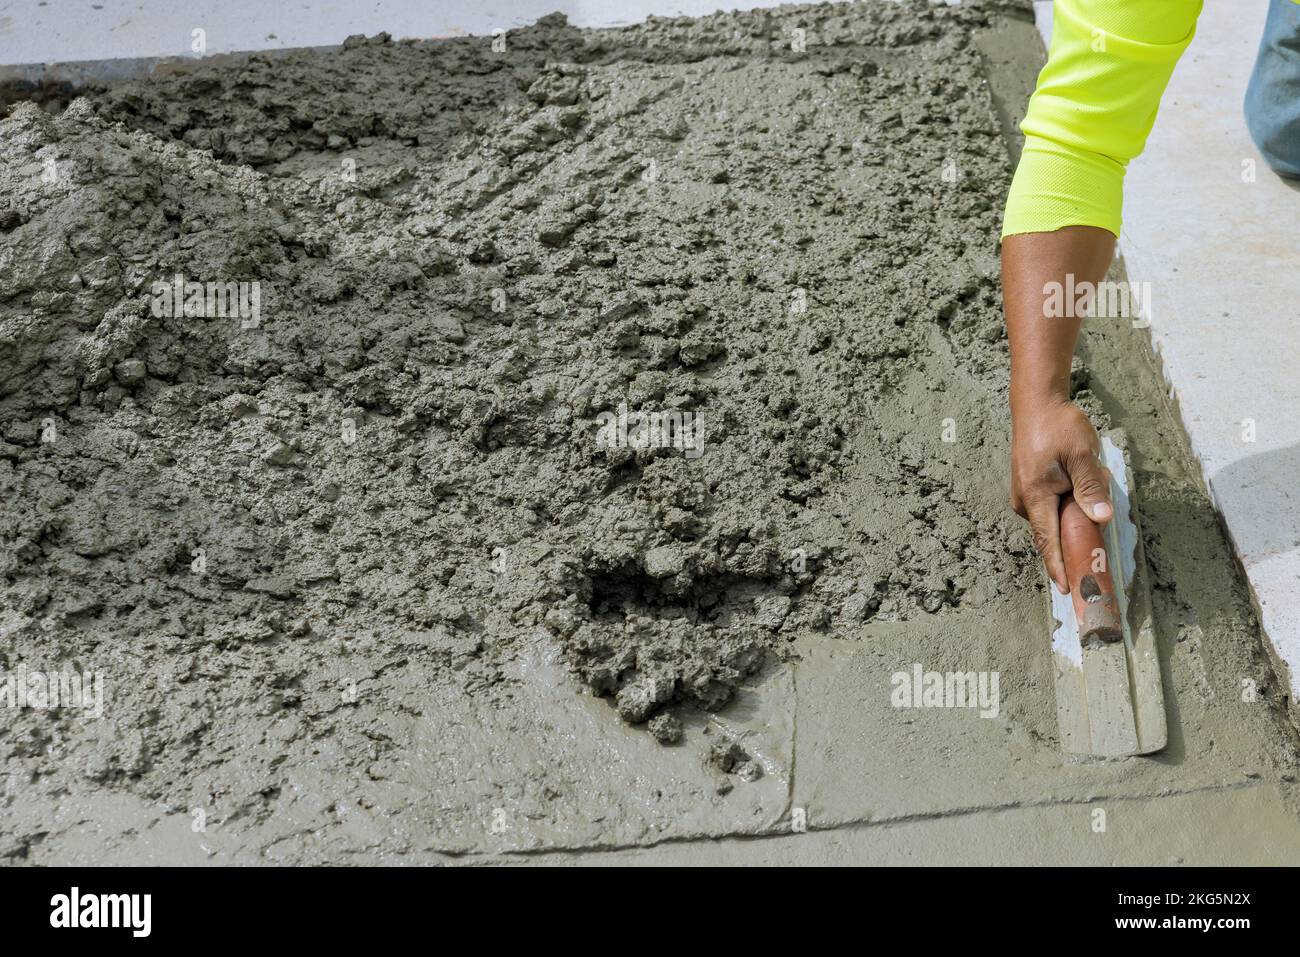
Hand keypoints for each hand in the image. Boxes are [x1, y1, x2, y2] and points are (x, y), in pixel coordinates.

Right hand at [1010, 399, 1112, 592]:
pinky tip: (1080, 496)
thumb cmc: (1059, 427)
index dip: (1058, 566)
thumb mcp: (1082, 455)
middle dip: (1070, 547)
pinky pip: (1049, 508)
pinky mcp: (1030, 487)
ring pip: (1051, 520)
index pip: (1048, 540)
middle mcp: (1026, 500)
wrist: (1037, 404)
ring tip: (1090, 509)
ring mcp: (1026, 494)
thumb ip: (1091, 488)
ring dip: (1070, 523)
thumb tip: (1101, 518)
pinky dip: (1065, 511)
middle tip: (1094, 560)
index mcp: (1036, 496)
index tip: (1067, 589)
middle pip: (1050, 534)